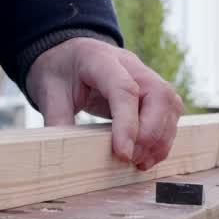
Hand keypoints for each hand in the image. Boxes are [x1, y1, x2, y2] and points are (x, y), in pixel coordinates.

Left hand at [26, 37, 183, 170]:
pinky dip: (164, 137)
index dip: (127, 124)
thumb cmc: (59, 71)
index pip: (124, 89)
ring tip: (140, 163)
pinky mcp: (153, 91)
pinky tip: (147, 156)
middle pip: (159, 95)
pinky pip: (170, 113)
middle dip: (151, 133)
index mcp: (100, 58)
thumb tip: (61, 154)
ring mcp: (146, 75)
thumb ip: (56, 120)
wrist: (68, 55)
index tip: (122, 154)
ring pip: (170, 104)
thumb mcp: (48, 92)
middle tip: (131, 159)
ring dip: (161, 138)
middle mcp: (131, 64)